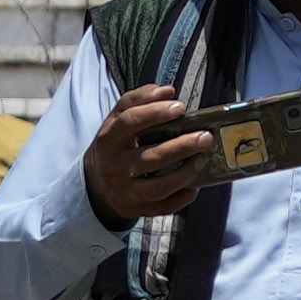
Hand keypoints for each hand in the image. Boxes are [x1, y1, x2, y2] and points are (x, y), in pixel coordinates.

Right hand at [80, 84, 232, 227]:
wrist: (95, 184)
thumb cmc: (115, 145)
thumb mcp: (117, 119)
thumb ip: (138, 99)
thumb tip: (167, 90)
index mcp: (108, 139)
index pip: (130, 123)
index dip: (155, 113)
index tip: (180, 108)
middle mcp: (115, 167)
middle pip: (150, 158)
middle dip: (181, 146)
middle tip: (205, 136)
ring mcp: (126, 191)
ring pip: (159, 187)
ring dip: (185, 173)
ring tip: (202, 158)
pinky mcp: (137, 209)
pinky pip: (163, 207)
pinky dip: (181, 198)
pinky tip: (194, 186)